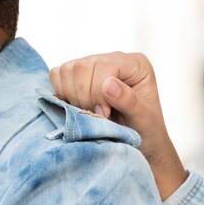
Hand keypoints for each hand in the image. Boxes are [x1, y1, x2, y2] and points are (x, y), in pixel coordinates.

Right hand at [50, 51, 188, 200]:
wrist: (139, 144)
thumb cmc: (146, 131)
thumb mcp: (144, 119)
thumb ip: (129, 101)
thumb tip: (108, 83)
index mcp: (135, 64)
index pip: (104, 65)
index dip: (98, 92)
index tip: (105, 115)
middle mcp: (114, 59)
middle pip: (82, 66)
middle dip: (84, 96)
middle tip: (96, 115)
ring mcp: (94, 66)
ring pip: (67, 70)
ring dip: (72, 96)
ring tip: (89, 111)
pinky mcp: (78, 76)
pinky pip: (57, 76)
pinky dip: (61, 93)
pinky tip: (78, 107)